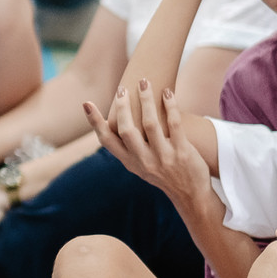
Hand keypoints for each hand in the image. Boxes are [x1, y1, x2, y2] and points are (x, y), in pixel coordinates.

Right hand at [82, 79, 214, 207]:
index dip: (95, 122)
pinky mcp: (182, 152)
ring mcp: (163, 157)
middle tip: (122, 88)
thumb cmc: (164, 175)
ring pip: (150, 124)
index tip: (86, 103)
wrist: (190, 195)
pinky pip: (174, 124)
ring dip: (146, 100)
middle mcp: (143, 160)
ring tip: (144, 82)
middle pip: (127, 130)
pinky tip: (167, 93)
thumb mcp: (141, 166)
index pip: (107, 141)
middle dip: (122, 107)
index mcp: (130, 162)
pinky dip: (170, 106)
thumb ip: (129, 148)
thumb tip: (118, 120)